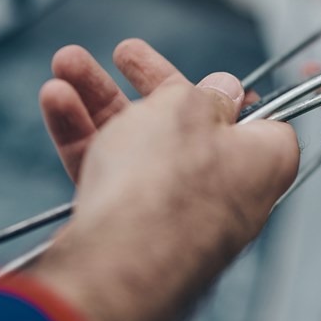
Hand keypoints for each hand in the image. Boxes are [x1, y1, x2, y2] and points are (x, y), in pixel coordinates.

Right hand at [32, 40, 298, 320]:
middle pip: (185, 126)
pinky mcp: (135, 236)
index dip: (226, 94)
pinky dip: (84, 140)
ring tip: (65, 67)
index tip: (204, 75)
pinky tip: (56, 106)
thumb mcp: (188, 109)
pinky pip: (113, 178)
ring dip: (99, 103)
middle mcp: (228, 192)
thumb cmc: (169, 186)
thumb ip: (202, 94)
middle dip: (140, 84)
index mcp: (263, 159)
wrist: (122, 266)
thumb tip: (224, 89)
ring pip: (139, 148)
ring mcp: (179, 217)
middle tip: (121, 54)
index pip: (256, 118)